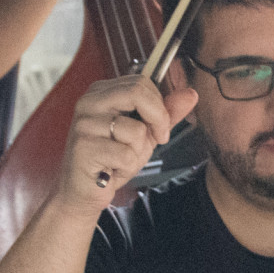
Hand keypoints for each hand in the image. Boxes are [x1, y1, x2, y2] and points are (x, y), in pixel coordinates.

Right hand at [56, 74, 196, 214]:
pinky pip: (126, 155)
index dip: (159, 105)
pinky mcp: (83, 147)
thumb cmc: (113, 159)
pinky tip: (112, 169)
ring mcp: (83, 124)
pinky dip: (127, 167)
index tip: (159, 126)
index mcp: (102, 92)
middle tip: (156, 139)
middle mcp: (89, 102)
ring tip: (121, 159)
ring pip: (135, 129)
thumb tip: (190, 94)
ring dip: (138, 151)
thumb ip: (166, 113)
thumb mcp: (145, 133)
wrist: (86, 190)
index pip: (141, 82)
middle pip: (137, 92)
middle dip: (158, 119)